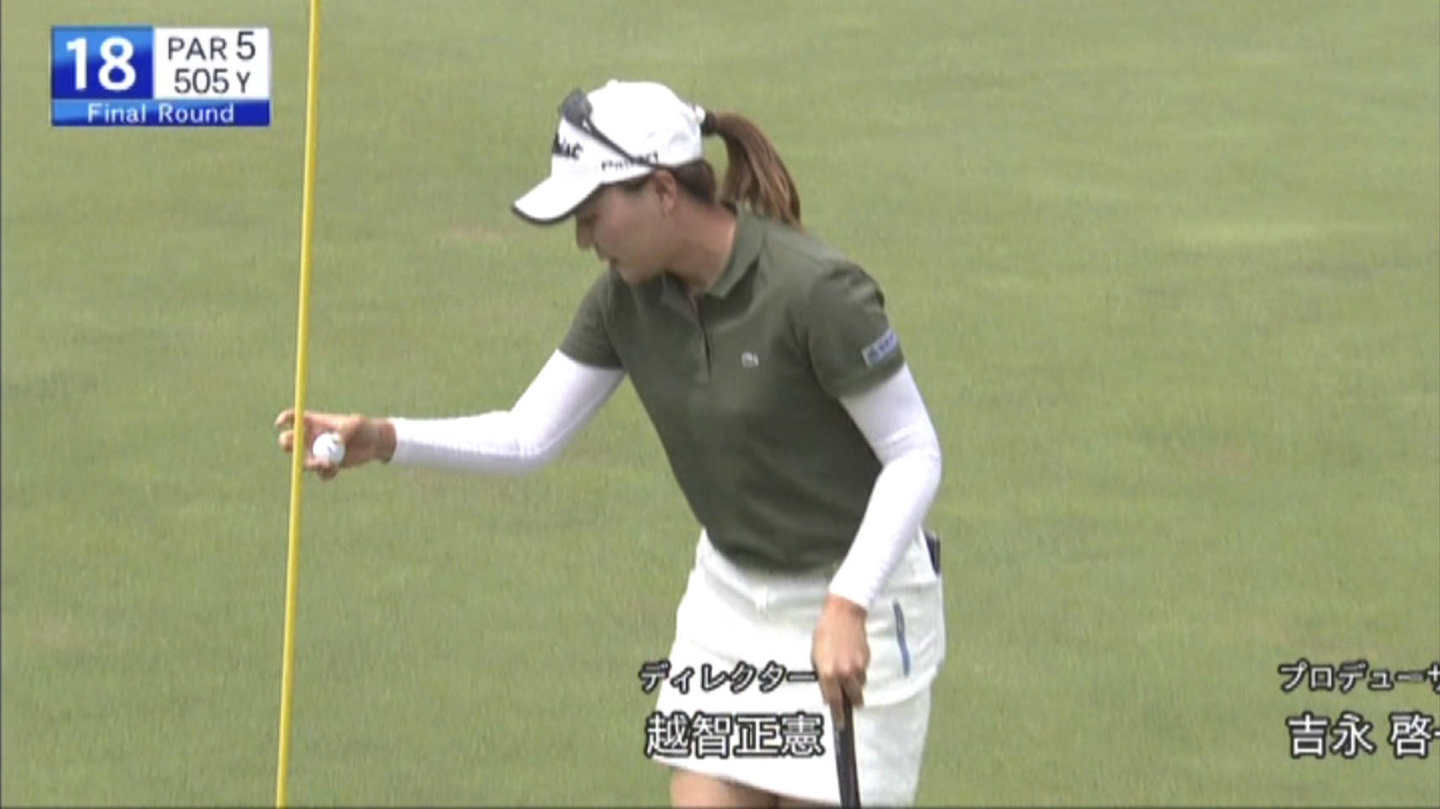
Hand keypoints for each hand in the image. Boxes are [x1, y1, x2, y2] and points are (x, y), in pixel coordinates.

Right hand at [274, 409, 393, 479]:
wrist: (374, 443)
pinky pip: (319, 473)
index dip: (284, 419)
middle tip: (298, 449)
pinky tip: (335, 468)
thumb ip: (344, 431)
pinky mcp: (325, 465)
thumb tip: (334, 442)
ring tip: (328, 464)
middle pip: (288, 441)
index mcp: (314, 422)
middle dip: (288, 445)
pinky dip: (325, 473)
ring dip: (310, 464)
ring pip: (302, 461)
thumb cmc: (364, 427)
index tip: (281, 423)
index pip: (293, 418)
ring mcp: (317, 452)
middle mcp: (311, 437)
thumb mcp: (356, 424)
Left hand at [811, 594, 868, 727]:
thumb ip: (822, 675)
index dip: (838, 714)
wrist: (844, 614)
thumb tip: (828, 691)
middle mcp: (844, 673)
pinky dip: (859, 671)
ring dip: (855, 684)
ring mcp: (857, 667)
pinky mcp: (866, 660)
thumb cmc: (824, 633)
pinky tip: (853, 660)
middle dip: (852, 703)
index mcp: (828, 672)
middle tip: (851, 705)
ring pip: (860, 685)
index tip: (840, 724)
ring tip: (848, 673)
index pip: (834, 701)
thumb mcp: (816, 655)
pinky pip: (863, 672)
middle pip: (853, 698)